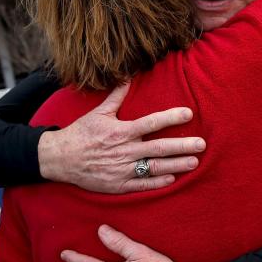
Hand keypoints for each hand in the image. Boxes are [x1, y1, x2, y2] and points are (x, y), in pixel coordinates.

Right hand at [37, 82, 205, 192]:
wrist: (60, 158)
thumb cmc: (80, 133)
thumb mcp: (98, 112)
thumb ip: (117, 96)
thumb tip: (128, 77)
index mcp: (121, 131)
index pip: (151, 123)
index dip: (171, 117)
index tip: (188, 113)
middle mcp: (124, 151)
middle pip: (159, 148)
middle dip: (182, 146)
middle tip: (202, 144)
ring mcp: (122, 169)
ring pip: (154, 168)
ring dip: (176, 165)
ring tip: (194, 162)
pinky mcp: (118, 185)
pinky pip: (142, 185)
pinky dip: (158, 182)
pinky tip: (172, 179)